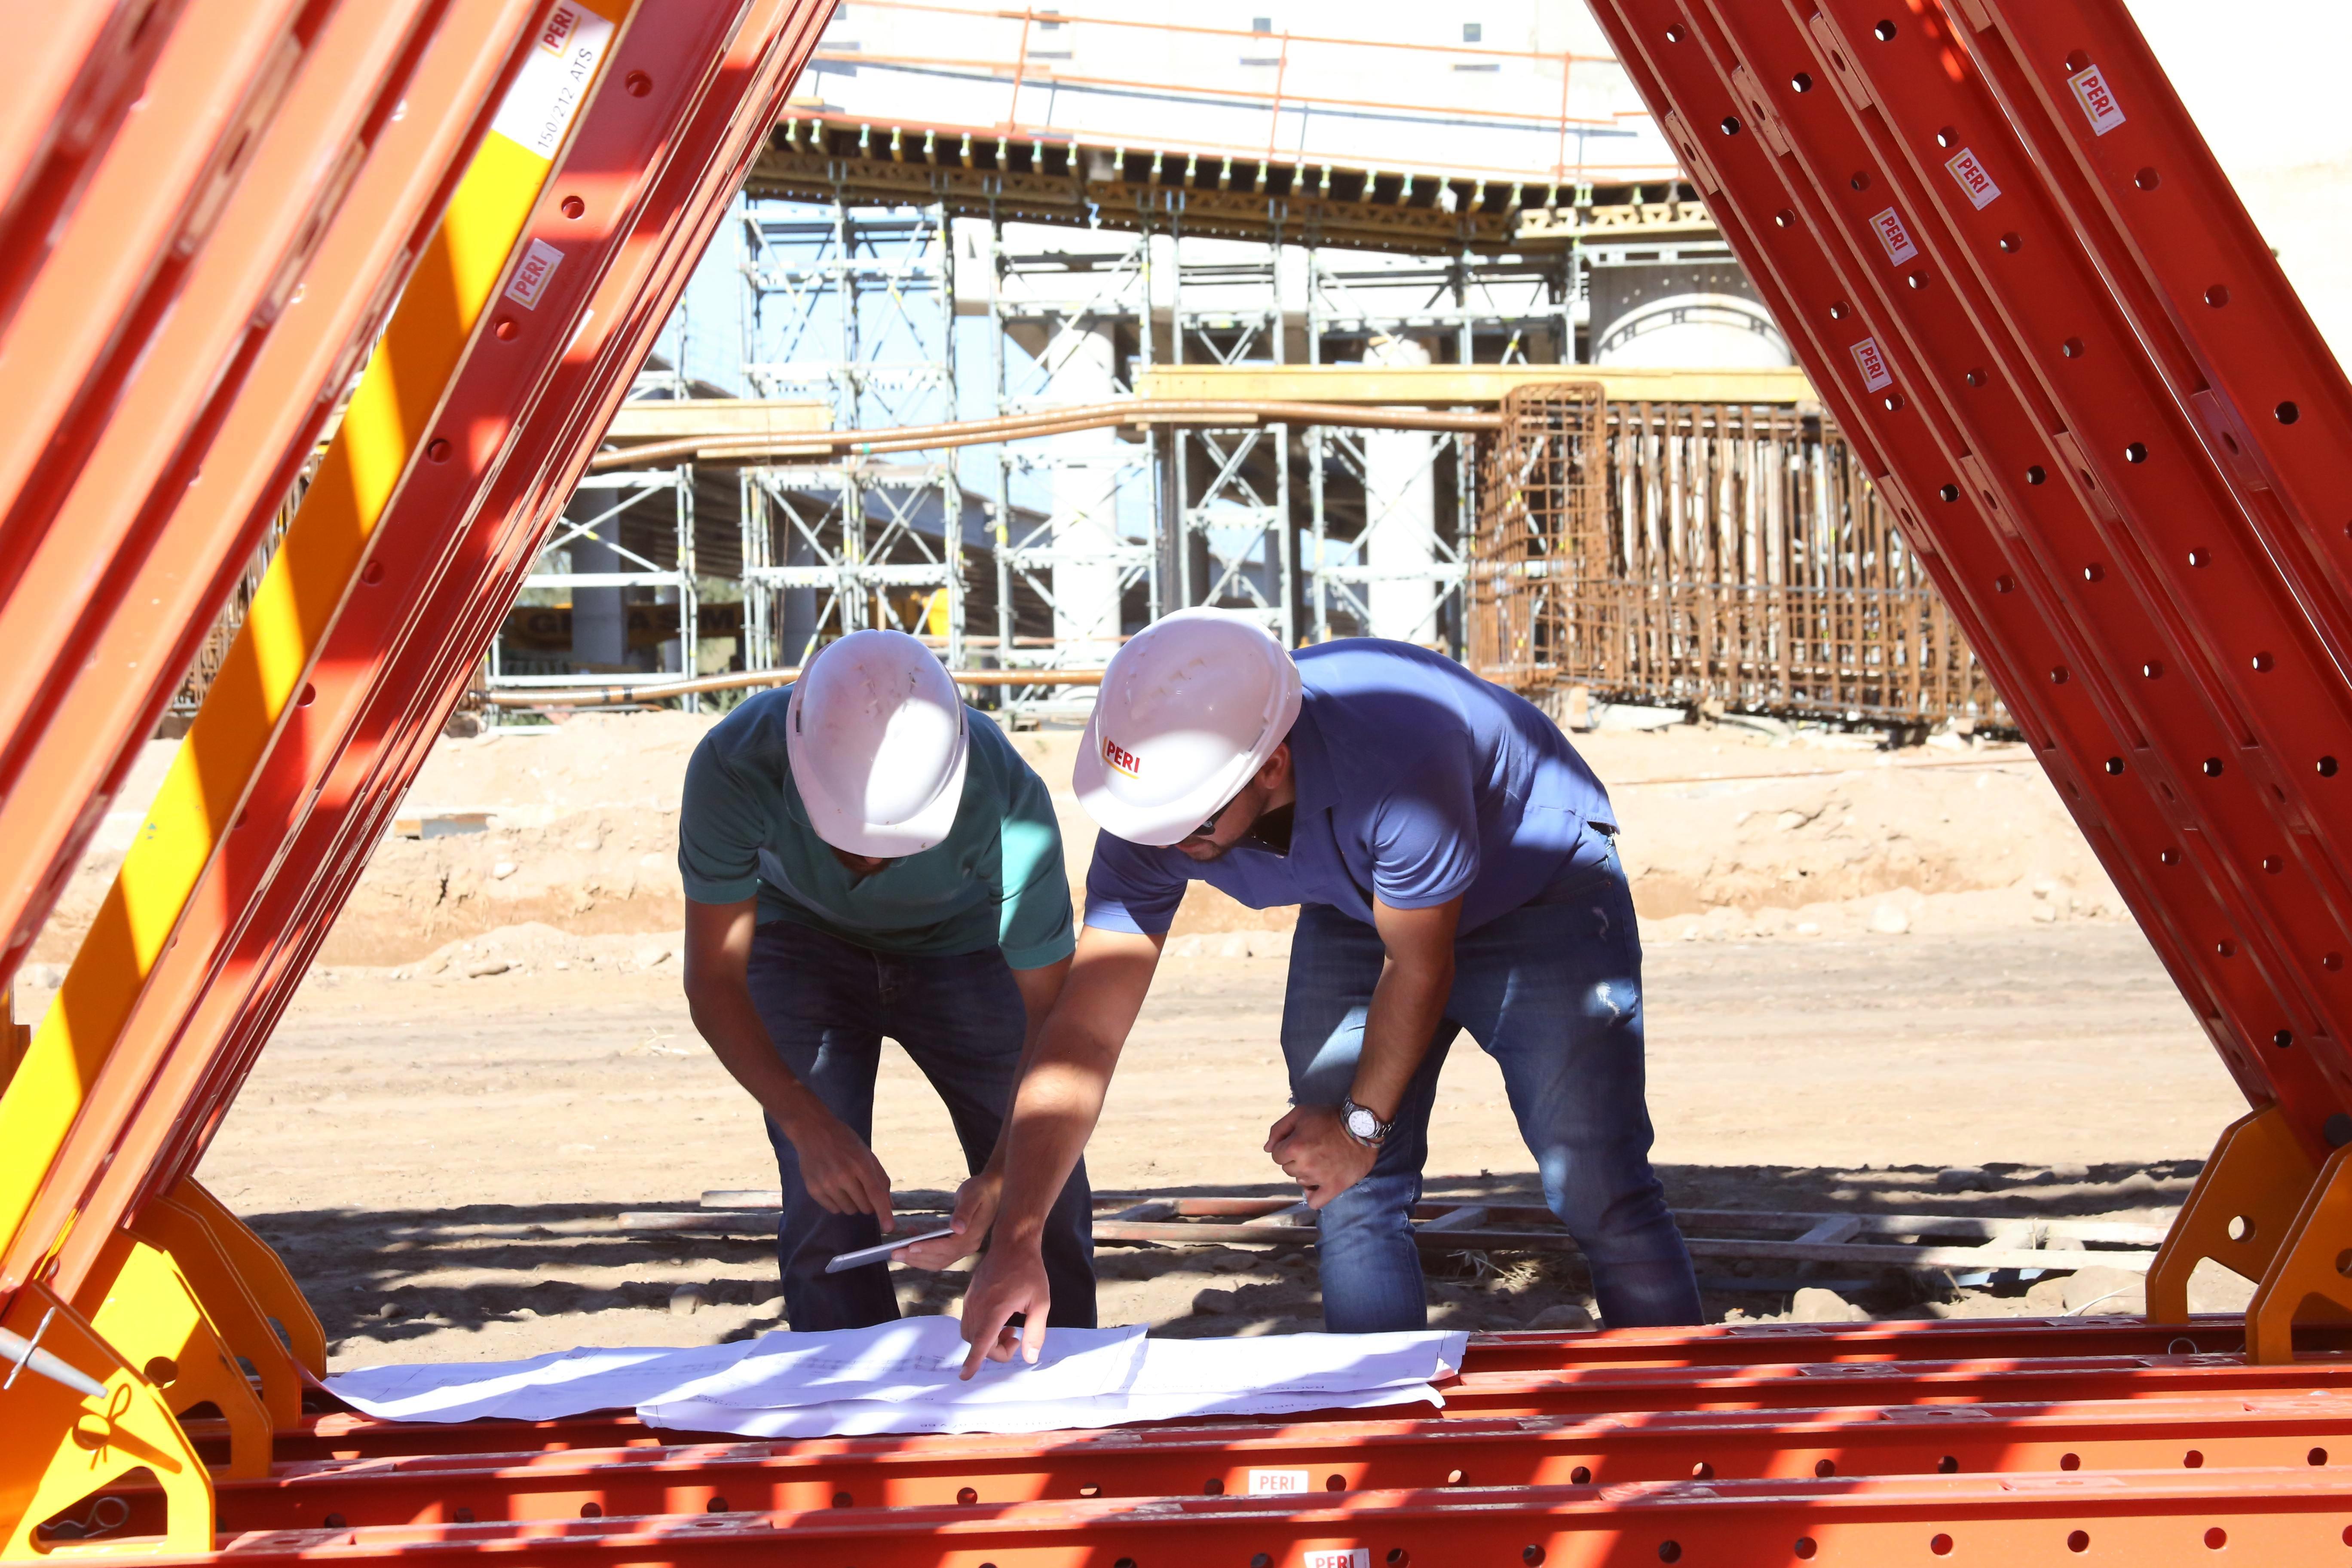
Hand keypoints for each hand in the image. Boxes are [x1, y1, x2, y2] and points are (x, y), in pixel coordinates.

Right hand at [782, 1106, 894, 1230]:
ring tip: (846, 1185)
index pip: (875, 1194)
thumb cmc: (845, 1141)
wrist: (813, 1131)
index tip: (889, 1228)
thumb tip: (890, 1204)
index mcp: (860, 1164)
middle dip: (868, 1202)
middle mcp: (843, 1175)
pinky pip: (834, 1209)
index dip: (884, 1213)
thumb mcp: (867, 1154)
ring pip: (849, 1210)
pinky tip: (834, 1187)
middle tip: (861, 1186)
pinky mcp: (814, 1189)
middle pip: (864, 1206)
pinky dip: (838, 1203)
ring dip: (853, 1203)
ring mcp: (826, 1183)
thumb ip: (880, 1178)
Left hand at [896, 1170, 999, 1269]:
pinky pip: (938, 1253)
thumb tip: (957, 1228)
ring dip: (916, 1258)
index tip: (910, 1247)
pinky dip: (923, 1250)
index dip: (928, 1248)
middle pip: (940, 1259)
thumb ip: (965, 1211)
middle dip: (916, 1258)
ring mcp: (963, 1247)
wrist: (992, 1190)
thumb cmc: (981, 1190)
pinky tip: (911, 1237)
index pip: (948, 1248)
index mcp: (972, 1236)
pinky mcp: (957, 1244)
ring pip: (937, 1260)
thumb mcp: (972, 1196)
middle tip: (894, 1254)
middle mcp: (968, 1246)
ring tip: (897, 1252)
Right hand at [956, 1236, 1051, 1378]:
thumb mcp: (1041, 1303)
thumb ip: (1035, 1332)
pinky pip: (969, 1322)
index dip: (973, 1361)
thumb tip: (1030, 1358)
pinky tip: (1001, 1320)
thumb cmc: (1030, 1272)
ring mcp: (970, 1300)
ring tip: (1010, 1329)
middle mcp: (977, 1305)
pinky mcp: (969, 1296)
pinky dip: (982, 1330)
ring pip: (970, 1334)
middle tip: (1016, 1338)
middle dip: (995, 1350)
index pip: (981, 1341)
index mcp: (995, 1308)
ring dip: (988, 1340)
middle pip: (977, 1342)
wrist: (1013, 1243)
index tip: (965, 1376)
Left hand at [1265, 1104, 1376, 1208]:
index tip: (1299, 1141)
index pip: (1276, 1155)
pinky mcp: (1334, 1187)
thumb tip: (1267, 1149)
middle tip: (1313, 1148)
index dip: (1285, 1147)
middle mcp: (1305, 1165)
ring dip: (1306, 1173)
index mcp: (1295, 1147)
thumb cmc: (1328, 1117)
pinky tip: (1317, 1186)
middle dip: (1296, 1159)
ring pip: (1301, 1182)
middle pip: (1287, 1169)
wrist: (1360, 1126)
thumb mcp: (1300, 1113)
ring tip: (1321, 1160)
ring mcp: (1320, 1178)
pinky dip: (1312, 1195)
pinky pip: (1315, 1201)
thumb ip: (1279, 1129)